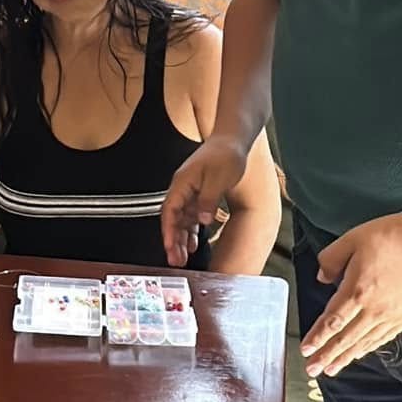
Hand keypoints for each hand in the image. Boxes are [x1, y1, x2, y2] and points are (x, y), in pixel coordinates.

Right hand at [161, 135, 247, 266]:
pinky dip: (191, 230)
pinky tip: (193, 243)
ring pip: (181, 220)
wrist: (233, 141)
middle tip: (175, 261)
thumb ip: (209, 201)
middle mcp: (183, 189)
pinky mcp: (199, 194)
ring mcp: (190, 192)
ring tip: (182, 257)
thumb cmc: (225, 155)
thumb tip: (203, 220)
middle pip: (173, 218)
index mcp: (183, 183)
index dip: (168, 231)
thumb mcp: (218, 179)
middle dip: (172, 240)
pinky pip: (191, 216)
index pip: (170, 211)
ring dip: (181, 238)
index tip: (169, 247)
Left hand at [300, 213, 401, 376]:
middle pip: (345, 338)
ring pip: (364, 342)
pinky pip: (384, 337)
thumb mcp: (353, 238)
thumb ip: (331, 259)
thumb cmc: (393, 235)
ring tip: (332, 369)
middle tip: (312, 369)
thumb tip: (321, 279)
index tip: (305, 349)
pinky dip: (369, 348)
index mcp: (357, 290)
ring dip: (346, 357)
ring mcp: (392, 314)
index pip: (332, 321)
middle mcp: (374, 308)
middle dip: (326, 355)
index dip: (317, 337)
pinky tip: (361, 353)